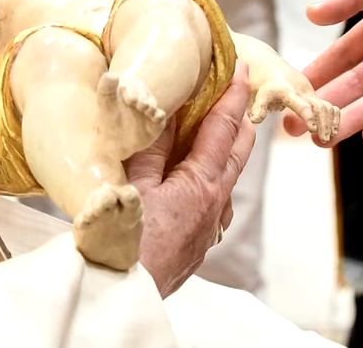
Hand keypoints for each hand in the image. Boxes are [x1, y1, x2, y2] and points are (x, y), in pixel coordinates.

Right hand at [126, 65, 255, 296]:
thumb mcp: (134, 182)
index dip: (233, 95)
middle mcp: (216, 204)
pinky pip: (216, 202)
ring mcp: (210, 227)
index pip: (224, 128)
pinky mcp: (199, 243)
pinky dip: (213, 178)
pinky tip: (198, 180)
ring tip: (219, 131)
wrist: (121, 292)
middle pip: (238, 152)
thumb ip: (153, 144)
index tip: (242, 69)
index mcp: (202, 183)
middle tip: (240, 92)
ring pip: (227, 179)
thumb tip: (168, 106)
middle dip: (241, 120)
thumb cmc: (123, 238)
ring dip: (227, 150)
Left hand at [245, 63, 339, 145]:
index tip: (312, 129)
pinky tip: (334, 132)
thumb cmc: (253, 83)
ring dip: (329, 122)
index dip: (307, 115)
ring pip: (326, 106)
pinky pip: (328, 106)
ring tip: (327, 139)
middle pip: (317, 105)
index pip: (298, 102)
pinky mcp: (312, 96)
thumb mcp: (249, 93)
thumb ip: (255, 107)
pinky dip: (334, 118)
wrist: (263, 65)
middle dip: (323, 121)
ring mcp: (307, 92)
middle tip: (323, 139)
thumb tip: (255, 120)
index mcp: (282, 89)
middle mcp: (298, 89)